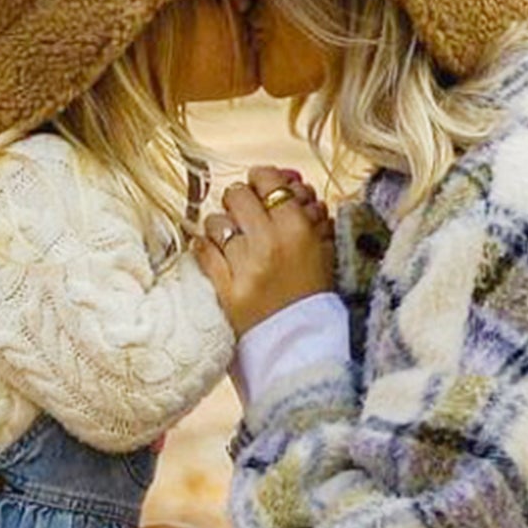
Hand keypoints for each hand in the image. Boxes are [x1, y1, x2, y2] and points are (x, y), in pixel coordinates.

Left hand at [193, 167, 335, 336]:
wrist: (304, 348)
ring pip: (215, 222)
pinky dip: (205, 247)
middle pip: (236, 195)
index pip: (266, 180)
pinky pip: (203, 251)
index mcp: (298, 231)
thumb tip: (289, 184)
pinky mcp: (225, 290)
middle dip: (240, 200)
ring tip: (232, 239)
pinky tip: (215, 251)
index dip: (261, 179)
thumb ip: (308, 215)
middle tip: (245, 212)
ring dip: (222, 226)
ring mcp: (244, 268)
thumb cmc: (316, 298)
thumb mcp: (324, 251)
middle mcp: (269, 244)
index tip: (261, 187)